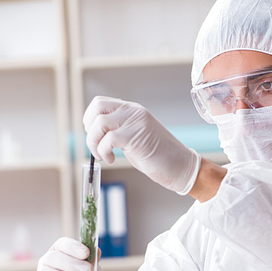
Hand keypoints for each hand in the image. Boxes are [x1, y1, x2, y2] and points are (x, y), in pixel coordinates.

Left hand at [83, 96, 201, 195]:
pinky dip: (104, 151)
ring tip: (104, 156)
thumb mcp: (134, 138)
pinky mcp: (136, 136)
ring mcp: (135, 122)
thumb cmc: (159, 157)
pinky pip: (109, 139)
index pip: (100, 103)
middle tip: (98, 146)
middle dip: (90, 129)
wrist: (181, 167)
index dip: (90, 120)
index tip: (96, 138)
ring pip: (100, 123)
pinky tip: (112, 159)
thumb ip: (119, 131)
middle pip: (97, 108)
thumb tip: (96, 135)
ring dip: (95, 143)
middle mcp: (133, 112)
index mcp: (132, 110)